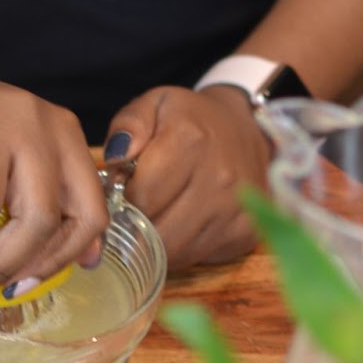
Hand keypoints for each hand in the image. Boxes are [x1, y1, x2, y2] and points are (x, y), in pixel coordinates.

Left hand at [102, 85, 271, 268]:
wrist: (244, 130)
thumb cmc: (190, 120)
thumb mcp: (155, 105)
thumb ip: (130, 124)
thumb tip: (116, 158)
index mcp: (192, 140)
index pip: (141, 195)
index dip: (120, 198)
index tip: (120, 190)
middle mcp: (220, 178)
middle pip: (157, 230)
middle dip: (134, 225)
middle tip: (130, 210)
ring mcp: (236, 209)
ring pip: (176, 250)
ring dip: (154, 242)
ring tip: (152, 217)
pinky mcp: (245, 233)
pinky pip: (197, 257)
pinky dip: (179, 249)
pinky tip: (178, 225)